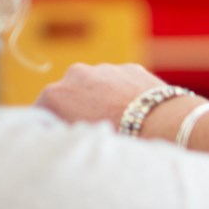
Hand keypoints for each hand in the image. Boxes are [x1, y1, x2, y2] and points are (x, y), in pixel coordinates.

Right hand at [36, 62, 169, 128]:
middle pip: (73, 95)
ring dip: (106, 100)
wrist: (163, 125)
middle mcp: (76, 74)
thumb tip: (61, 133)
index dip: (56, 125)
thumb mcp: (81, 141)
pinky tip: (141, 113)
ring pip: (100, 87)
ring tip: (124, 124)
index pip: (45, 111)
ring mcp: (104, 68)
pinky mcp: (130, 67)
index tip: (69, 137)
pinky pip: (124, 82)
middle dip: (81, 109)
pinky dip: (128, 94)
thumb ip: (66, 131)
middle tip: (99, 131)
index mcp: (55, 95)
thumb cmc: (118, 141)